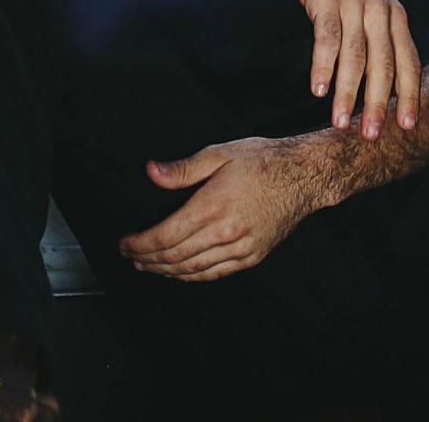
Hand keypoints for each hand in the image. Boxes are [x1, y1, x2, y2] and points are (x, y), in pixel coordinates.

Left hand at [118, 138, 318, 281]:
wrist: (304, 175)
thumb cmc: (262, 160)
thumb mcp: (220, 153)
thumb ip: (184, 168)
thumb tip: (151, 172)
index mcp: (215, 205)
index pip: (165, 236)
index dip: (140, 244)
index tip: (124, 243)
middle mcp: (227, 232)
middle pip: (175, 257)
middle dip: (147, 259)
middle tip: (130, 255)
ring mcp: (241, 247)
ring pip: (193, 269)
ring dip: (165, 270)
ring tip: (147, 265)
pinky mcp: (252, 256)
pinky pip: (214, 273)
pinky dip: (191, 275)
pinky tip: (178, 271)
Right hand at [282, 0, 419, 138]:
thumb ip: (380, 31)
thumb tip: (386, 75)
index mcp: (395, 14)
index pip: (409, 62)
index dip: (410, 95)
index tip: (408, 126)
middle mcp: (380, 10)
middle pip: (384, 65)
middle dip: (379, 105)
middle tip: (372, 137)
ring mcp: (354, 5)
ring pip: (355, 58)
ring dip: (347, 94)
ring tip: (340, 124)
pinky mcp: (328, 0)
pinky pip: (327, 40)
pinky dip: (322, 67)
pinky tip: (316, 91)